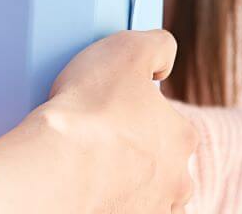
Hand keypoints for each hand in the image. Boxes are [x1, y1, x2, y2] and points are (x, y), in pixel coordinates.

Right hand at [41, 30, 197, 212]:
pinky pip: (126, 211)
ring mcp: (152, 210)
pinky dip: (114, 204)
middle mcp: (177, 179)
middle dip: (141, 155)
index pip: (171, 123)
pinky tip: (94, 192)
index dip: (142, 113)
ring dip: (131, 184)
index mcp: (182, 136)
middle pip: (164, 164)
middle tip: (102, 141)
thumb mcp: (128, 47)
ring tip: (95, 170)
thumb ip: (158, 45)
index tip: (115, 110)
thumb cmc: (91, 107)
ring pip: (149, 195)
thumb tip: (164, 58)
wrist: (58, 165)